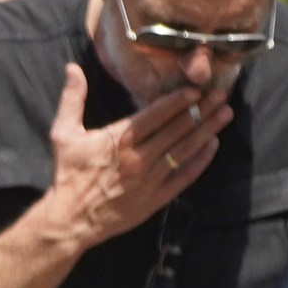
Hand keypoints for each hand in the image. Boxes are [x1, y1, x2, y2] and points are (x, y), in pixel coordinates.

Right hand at [38, 62, 227, 251]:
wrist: (70, 219)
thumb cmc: (68, 174)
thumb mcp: (63, 133)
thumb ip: (72, 98)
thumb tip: (72, 68)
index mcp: (119, 139)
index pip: (155, 114)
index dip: (178, 100)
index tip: (196, 89)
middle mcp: (138, 157)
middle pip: (176, 129)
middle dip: (201, 110)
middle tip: (221, 94)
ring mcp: (150, 179)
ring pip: (185, 150)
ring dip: (207, 131)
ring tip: (225, 114)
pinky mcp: (156, 199)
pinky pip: (183, 177)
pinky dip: (200, 161)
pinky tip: (212, 147)